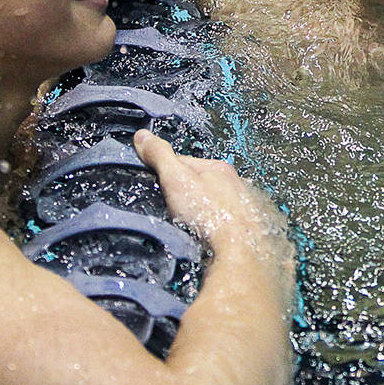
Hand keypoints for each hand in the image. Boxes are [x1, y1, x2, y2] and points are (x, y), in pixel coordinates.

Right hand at [133, 130, 290, 261]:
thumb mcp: (176, 178)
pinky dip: (207, 228)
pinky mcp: (240, 228)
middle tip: (170, 208)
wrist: (239, 248)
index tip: (155, 183)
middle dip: (181, 195)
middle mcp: (233, 184)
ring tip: (185, 224)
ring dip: (195, 213)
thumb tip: (143, 136)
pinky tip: (201, 235)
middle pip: (197, 184)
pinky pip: (218, 223)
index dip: (165, 172)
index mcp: (218, 167)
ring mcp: (239, 207)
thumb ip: (159, 156)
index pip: (184, 162)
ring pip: (208, 205)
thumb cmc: (210, 213)